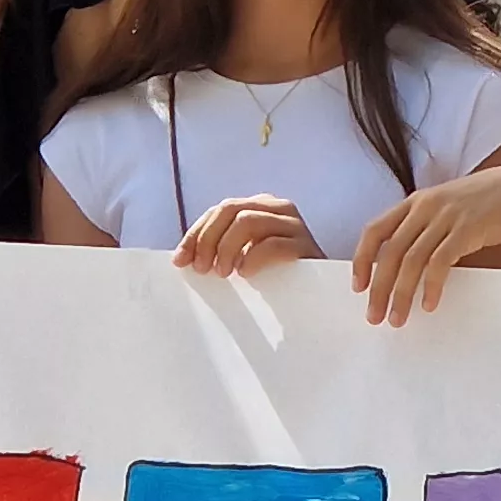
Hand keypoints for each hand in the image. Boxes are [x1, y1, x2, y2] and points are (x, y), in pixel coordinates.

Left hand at [174, 194, 320, 275]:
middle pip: (231, 209)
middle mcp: (278, 208)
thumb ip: (221, 248)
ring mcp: (294, 225)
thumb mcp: (245, 257)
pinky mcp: (306, 245)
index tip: (180, 261)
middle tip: (201, 269)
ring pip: (248, 221)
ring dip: (227, 247)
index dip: (196, 234)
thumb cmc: (277, 277)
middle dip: (208, 239)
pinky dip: (253, 258)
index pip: (220, 210)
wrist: (321, 294)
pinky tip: (244, 274)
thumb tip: (182, 258)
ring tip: (222, 273)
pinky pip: (273, 244)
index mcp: (260, 206)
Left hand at [349, 167, 500, 326]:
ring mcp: (446, 217)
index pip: (374, 230)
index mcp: (415, 202)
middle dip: (378, 288)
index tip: (358, 287)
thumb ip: (425, 228)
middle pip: (389, 252)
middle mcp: (425, 207)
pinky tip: (429, 304)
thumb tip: (404, 265)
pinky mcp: (467, 229)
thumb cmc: (485, 204)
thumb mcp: (446, 208)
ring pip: (411, 261)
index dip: (361, 260)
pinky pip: (440, 262)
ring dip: (401, 294)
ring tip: (398, 318)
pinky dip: (431, 286)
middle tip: (374, 315)